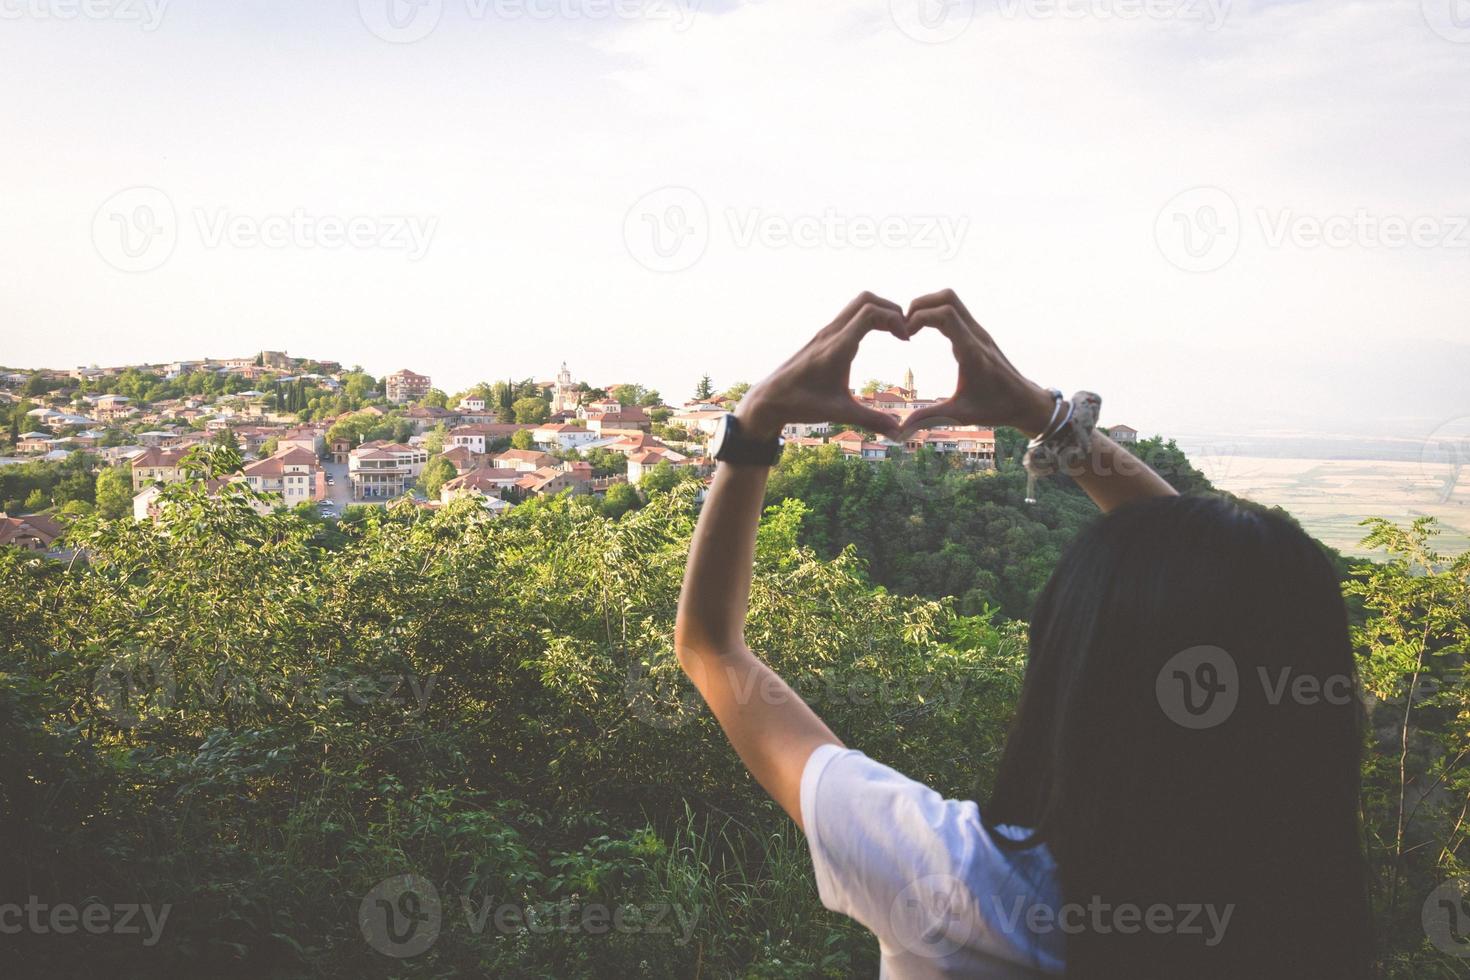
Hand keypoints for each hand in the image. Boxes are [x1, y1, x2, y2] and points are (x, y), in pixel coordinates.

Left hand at [736, 292, 909, 441]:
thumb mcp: (839, 413)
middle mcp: (831, 333)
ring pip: (857, 305)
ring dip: (879, 311)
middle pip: (865, 299)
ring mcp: (825, 333)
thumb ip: (871, 421)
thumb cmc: (801, 404)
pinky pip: (849, 315)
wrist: (769, 399)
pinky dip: (867, 318)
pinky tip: (874, 337)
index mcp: (837, 347)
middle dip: (891, 309)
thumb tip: (898, 434)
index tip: (906, 340)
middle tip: (904, 331)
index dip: (894, 319)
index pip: (870, 312)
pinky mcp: (822, 337)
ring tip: (894, 333)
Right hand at [898, 289, 1054, 437]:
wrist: (1025, 401)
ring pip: (952, 300)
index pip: (944, 315)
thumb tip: (900, 433)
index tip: (905, 336)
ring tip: (912, 325)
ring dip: (928, 305)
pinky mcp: (978, 333)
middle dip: (920, 305)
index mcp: (972, 352)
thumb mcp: (960, 415)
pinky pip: (956, 310)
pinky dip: (937, 312)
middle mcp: (976, 335)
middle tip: (904, 325)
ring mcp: (979, 331)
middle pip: (947, 298)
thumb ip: (928, 419)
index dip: (919, 318)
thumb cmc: (995, 408)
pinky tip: (926, 330)